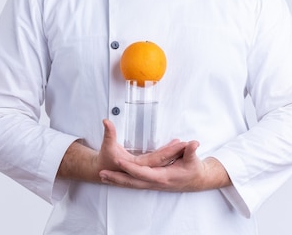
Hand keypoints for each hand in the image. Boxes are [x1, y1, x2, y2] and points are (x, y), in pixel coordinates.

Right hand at [57, 119, 186, 182]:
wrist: (101, 171)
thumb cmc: (104, 159)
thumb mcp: (106, 145)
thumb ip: (109, 133)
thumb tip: (106, 120)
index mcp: (137, 165)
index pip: (157, 158)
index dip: (169, 150)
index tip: (181, 143)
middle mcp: (144, 168)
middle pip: (164, 160)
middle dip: (177, 151)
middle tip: (189, 142)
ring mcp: (145, 168)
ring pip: (164, 160)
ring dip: (174, 152)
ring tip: (186, 142)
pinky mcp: (145, 165)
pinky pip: (160, 160)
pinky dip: (168, 153)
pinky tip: (176, 145)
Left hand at [98, 126, 230, 191]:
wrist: (196, 180)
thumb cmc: (194, 170)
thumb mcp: (193, 160)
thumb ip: (191, 151)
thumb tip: (193, 143)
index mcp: (163, 176)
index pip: (143, 172)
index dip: (131, 167)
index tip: (118, 160)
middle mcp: (155, 182)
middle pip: (132, 182)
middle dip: (117, 178)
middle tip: (102, 173)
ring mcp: (152, 184)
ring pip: (131, 184)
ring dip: (117, 181)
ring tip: (102, 176)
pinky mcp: (151, 182)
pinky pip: (134, 183)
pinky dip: (123, 181)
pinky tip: (114, 179)